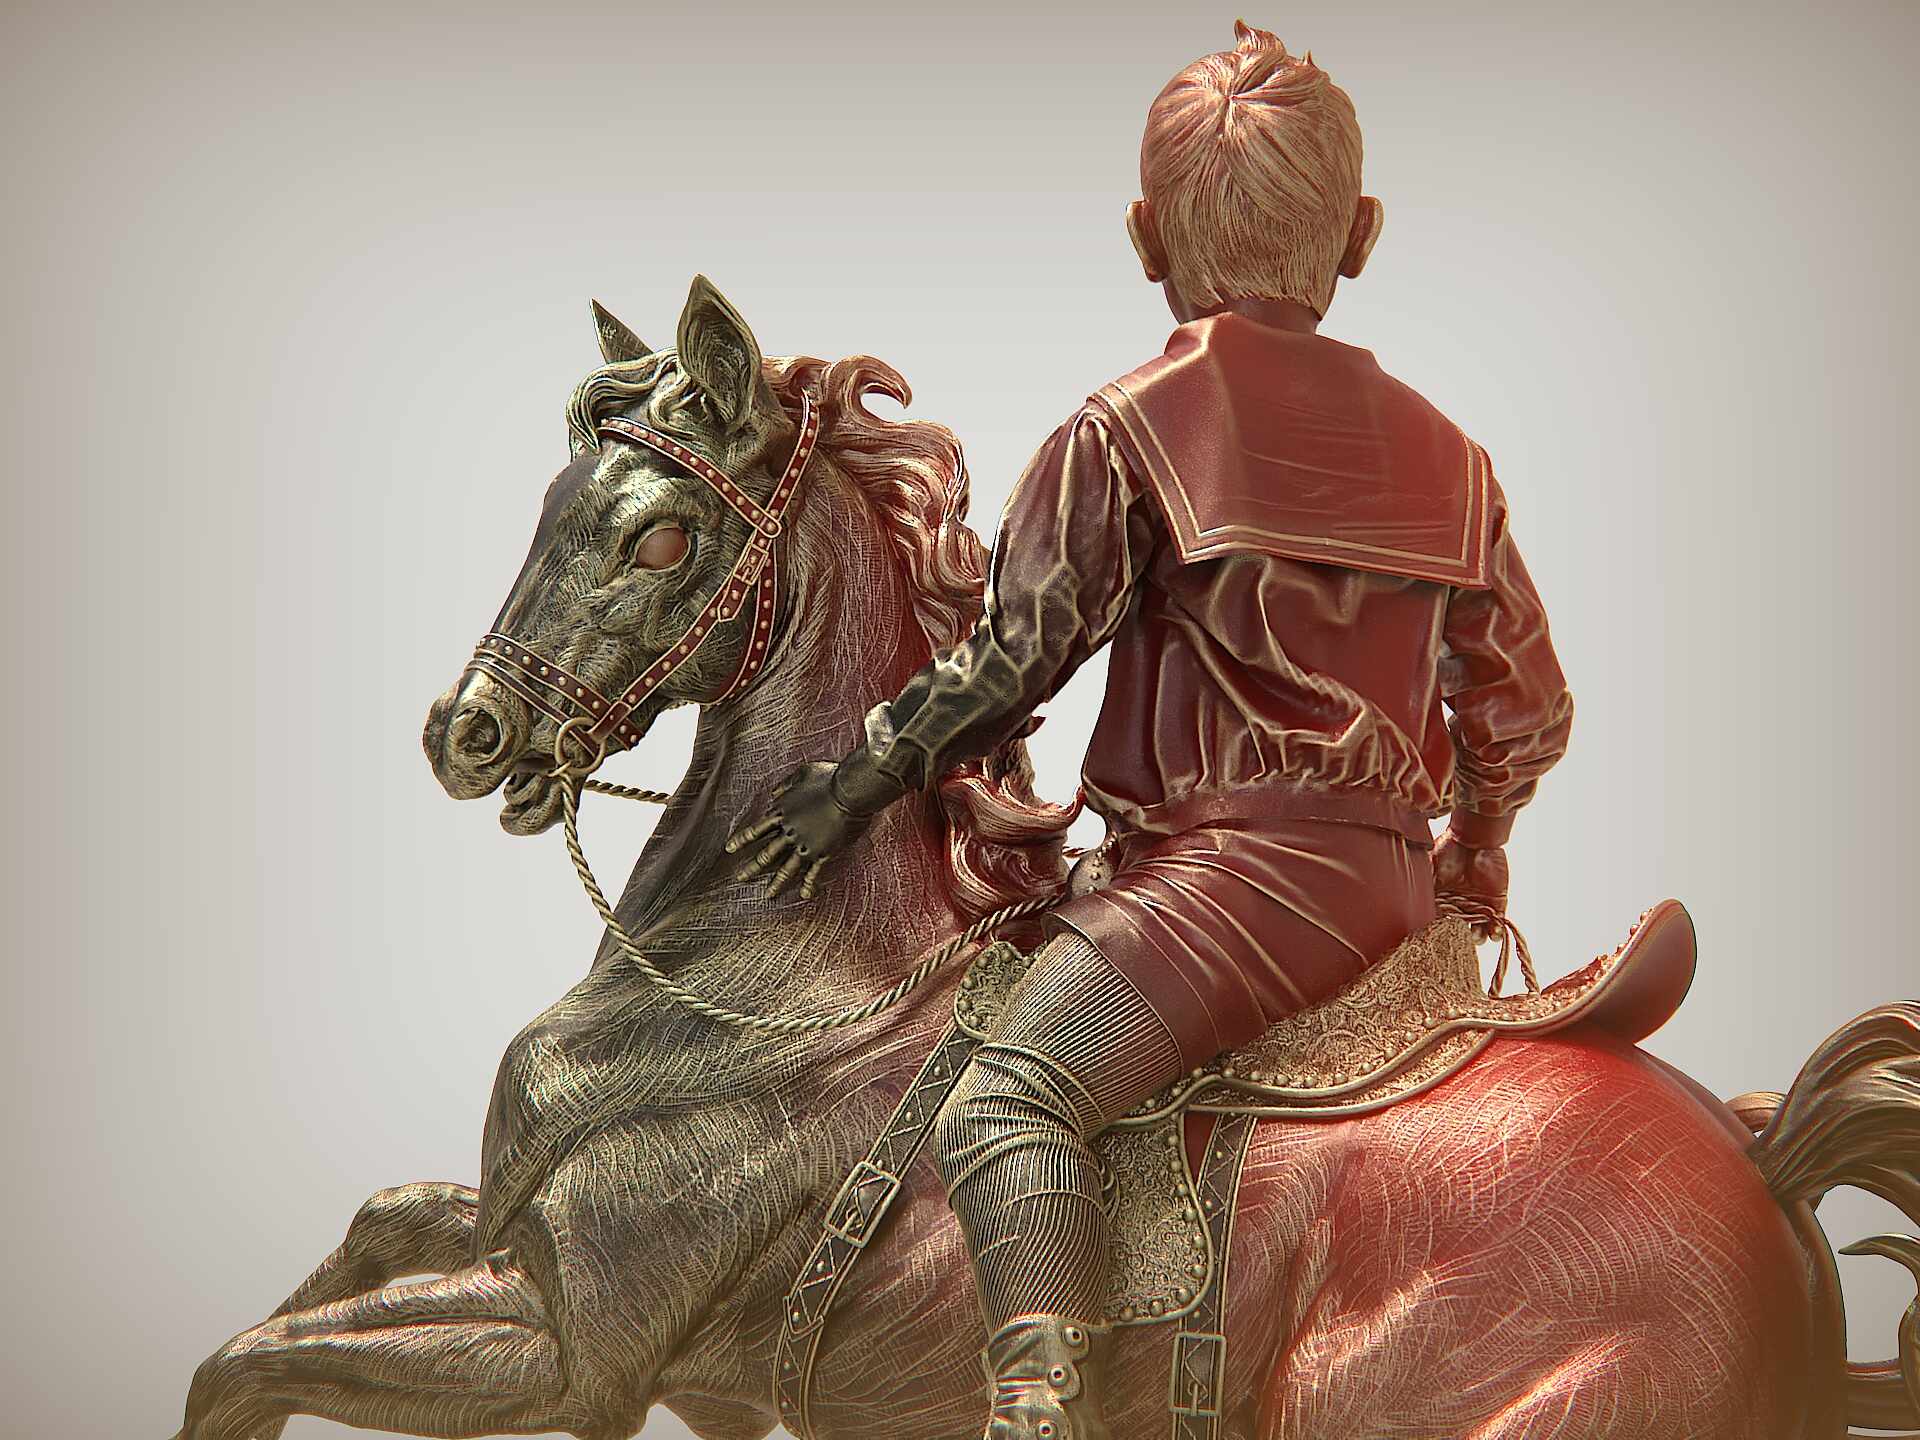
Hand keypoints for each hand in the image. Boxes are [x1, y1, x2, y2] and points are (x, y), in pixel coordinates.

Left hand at [725, 762, 874, 899]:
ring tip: (768, 895)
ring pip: (786, 869)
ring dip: (776, 883)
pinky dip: (809, 884)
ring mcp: (806, 845)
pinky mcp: (823, 853)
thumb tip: (775, 793)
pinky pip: (814, 872)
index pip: (757, 830)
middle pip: (766, 854)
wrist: (849, 791)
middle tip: (740, 878)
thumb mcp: (802, 773)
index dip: (742, 840)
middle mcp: (790, 832)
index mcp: (782, 812)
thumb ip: (786, 784)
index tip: (729, 849)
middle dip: (752, 868)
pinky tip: (805, 895)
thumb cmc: (828, 778)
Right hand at [1432, 830, 1509, 939]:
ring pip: (1478, 928)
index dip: (1437, 930)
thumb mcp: (1428, 867)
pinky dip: (1496, 930)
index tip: (1435, 938)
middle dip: (1459, 938)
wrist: (1474, 837)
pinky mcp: (1496, 901)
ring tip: (1476, 937)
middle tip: (1457, 942)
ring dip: (1478, 936)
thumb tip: (1407, 902)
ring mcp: (1478, 903)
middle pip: (1458, 928)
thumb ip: (1421, 885)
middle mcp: (1459, 904)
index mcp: (1442, 898)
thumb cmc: (1448, 849)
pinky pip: (1497, 921)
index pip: (1438, 920)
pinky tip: (1493, 934)